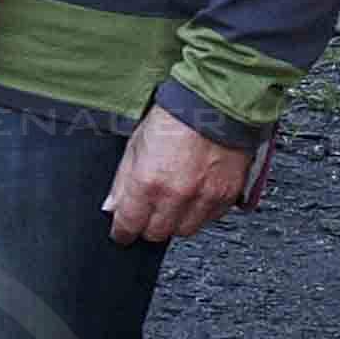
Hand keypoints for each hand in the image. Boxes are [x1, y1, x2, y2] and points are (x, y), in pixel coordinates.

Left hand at [105, 108, 252, 244]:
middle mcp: (176, 196)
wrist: (215, 105)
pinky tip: (196, 196)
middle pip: (157, 233)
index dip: (122, 231)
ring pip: (185, 230)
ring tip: (174, 202)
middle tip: (148, 213)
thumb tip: (112, 207)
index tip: (122, 231)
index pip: (129, 225)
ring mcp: (204, 198)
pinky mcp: (228, 195)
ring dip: (176, 221)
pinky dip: (201, 213)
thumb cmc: (175, 118)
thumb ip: (122, 182)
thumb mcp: (135, 145)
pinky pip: (211, 219)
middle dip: (149, 226)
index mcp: (148, 183)